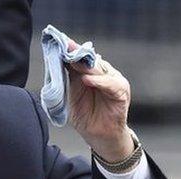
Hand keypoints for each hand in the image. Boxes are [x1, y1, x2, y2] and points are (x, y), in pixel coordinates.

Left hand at [67, 41, 133, 162]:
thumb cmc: (86, 115)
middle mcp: (104, 74)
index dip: (71, 50)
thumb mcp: (73, 94)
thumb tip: (59, 61)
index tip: (59, 41)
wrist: (99, 136)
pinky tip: (87, 80)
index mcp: (92, 73)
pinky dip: (99, 82)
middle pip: (90, 60)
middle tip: (65, 45)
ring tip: (73, 60)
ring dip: (86, 65)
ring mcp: (114, 82)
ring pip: (100, 70)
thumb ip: (69, 78)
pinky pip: (111, 85)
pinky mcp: (121, 94)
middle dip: (76, 53)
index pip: (81, 58)